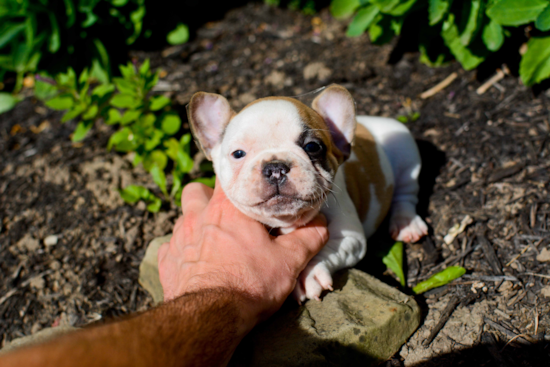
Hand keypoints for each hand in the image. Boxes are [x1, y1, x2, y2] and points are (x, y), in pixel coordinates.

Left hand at [158, 179, 328, 327]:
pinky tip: (196, 263)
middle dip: (207, 197)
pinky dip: (182, 251)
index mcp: (227, 208)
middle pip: (195, 190)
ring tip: (213, 241)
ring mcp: (179, 238)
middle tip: (226, 215)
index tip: (245, 185)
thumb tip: (321, 223)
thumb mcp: (289, 261)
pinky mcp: (167, 262)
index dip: (235, 177)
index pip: (226, 174)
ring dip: (195, 224)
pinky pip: (170, 247)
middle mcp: (197, 216)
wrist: (212, 317)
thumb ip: (308, 237)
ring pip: (182, 218)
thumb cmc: (250, 284)